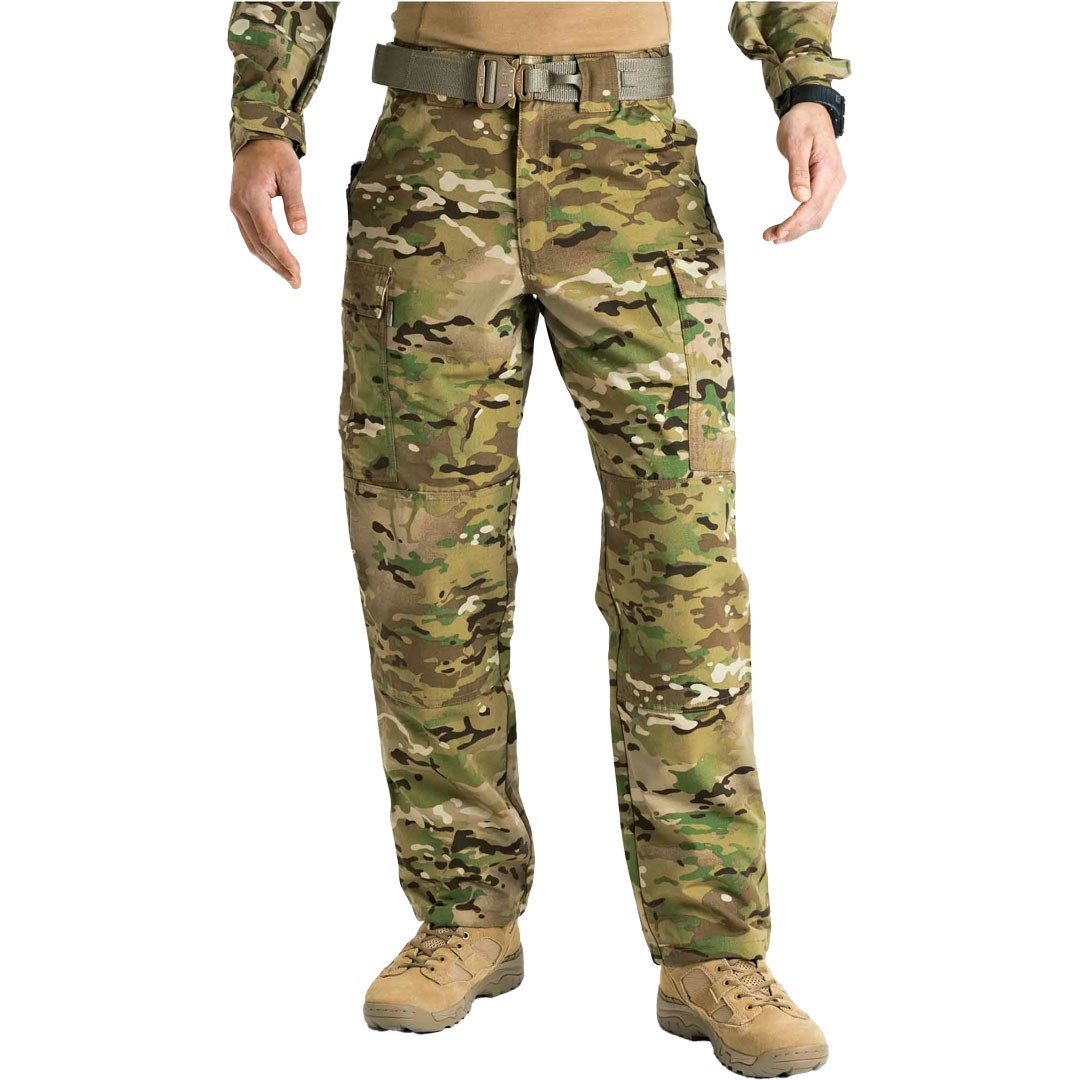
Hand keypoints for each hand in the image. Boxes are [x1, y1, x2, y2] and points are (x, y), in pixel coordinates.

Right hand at [229, 138, 306, 286]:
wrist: (254, 138)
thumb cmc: (275, 153)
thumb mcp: (291, 174)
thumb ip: (296, 204)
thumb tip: (301, 233)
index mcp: (252, 197)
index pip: (269, 236)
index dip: (283, 257)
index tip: (297, 273)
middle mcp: (240, 206)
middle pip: (259, 245)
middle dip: (278, 266)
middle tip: (297, 283)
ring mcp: (237, 209)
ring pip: (253, 244)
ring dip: (271, 263)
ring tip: (289, 277)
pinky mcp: (239, 209)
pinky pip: (250, 237)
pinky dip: (264, 252)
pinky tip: (276, 261)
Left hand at [764, 101, 845, 243]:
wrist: (811, 111)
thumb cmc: (802, 123)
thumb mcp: (795, 143)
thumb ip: (798, 171)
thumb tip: (801, 197)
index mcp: (829, 170)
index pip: (813, 205)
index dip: (795, 223)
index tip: (778, 233)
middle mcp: (835, 180)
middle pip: (816, 216)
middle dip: (793, 230)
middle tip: (769, 237)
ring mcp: (832, 184)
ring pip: (816, 217)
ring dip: (796, 230)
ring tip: (773, 237)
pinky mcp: (825, 186)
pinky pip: (816, 210)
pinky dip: (801, 222)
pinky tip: (786, 227)